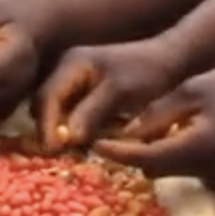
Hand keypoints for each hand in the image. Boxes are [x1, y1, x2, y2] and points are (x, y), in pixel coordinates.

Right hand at [36, 35, 193, 149]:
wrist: (169, 60)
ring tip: (70, 152)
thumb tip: (66, 137)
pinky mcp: (86, 92)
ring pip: (57, 111)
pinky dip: (74, 128)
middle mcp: (67, 70)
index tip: (52, 151)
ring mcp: (75, 80)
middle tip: (58, 155)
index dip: (46, 126)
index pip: (46, 98)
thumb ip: (92, 112)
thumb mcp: (120, 92)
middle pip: (45, 105)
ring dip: (60, 131)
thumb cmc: (147, 72)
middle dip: (49, 130)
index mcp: (72, 64)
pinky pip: (71, 112)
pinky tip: (84, 143)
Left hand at [87, 63, 214, 184]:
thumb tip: (126, 132)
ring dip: (148, 155)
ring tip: (129, 132)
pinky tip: (161, 134)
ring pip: (166, 171)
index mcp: (199, 146)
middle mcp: (207, 167)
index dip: (118, 153)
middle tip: (106, 135)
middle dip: (130, 155)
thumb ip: (159, 113)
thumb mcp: (192, 90)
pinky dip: (167, 155)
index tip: (94, 144)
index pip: (147, 157)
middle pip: (154, 169)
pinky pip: (182, 168)